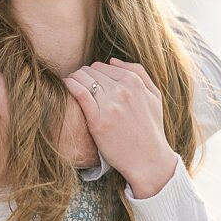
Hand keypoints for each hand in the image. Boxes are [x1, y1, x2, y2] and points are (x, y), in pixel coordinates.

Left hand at [64, 58, 178, 197]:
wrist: (148, 160)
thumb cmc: (150, 128)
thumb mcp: (154, 96)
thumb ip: (138, 73)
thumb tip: (112, 60)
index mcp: (135, 83)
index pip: (103, 66)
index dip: (93, 72)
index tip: (87, 78)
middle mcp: (123, 91)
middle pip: (91, 72)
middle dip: (82, 75)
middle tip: (77, 82)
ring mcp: (110, 106)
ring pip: (83, 79)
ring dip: (73, 78)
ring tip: (70, 83)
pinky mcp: (98, 121)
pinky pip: (79, 93)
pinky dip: (70, 85)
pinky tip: (65, 85)